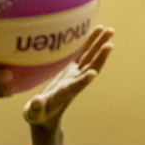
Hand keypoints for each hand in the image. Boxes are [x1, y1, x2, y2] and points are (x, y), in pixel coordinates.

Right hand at [24, 25, 113, 144]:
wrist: (46, 115)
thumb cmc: (37, 115)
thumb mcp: (34, 114)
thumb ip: (36, 108)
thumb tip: (36, 101)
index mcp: (64, 94)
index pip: (75, 87)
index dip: (83, 81)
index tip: (92, 74)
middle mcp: (74, 83)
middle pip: (89, 69)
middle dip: (99, 57)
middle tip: (109, 43)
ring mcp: (75, 75)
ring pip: (90, 58)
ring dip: (100, 44)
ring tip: (109, 30)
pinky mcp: (72, 70)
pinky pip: (84, 54)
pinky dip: (91, 43)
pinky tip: (98, 30)